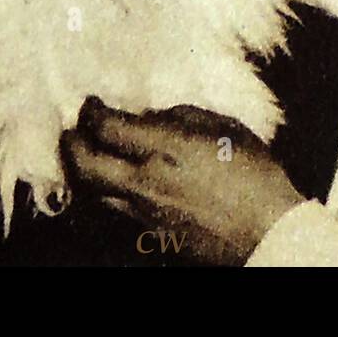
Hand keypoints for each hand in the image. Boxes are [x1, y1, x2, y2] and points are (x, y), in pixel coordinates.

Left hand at [60, 97, 303, 265]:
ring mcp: (145, 212)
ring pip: (94, 193)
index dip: (92, 112)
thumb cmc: (255, 172)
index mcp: (165, 148)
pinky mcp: (151, 233)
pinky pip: (117, 209)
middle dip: (71, 144)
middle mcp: (145, 181)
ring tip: (88, 156)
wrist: (266, 231)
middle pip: (84, 165)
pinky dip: (108, 192)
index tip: (91, 103)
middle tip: (72, 131)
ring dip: (84, 171)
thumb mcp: (225, 127)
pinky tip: (119, 182)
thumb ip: (184, 118)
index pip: (106, 127)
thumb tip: (155, 117)